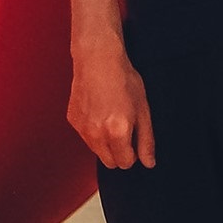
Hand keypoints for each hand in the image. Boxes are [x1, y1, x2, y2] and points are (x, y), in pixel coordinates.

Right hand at [69, 38, 155, 168]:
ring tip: (112, 118)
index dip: (134, 154)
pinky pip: (86, 137)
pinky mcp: (73, 121)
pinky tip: (99, 111)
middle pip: (110, 162)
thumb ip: (146, 140)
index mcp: (117, 132)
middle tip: (125, 131)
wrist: (99, 60)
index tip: (135, 140)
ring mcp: (82, 129)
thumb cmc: (123, 80)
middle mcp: (96, 134)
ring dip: (106, 143)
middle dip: (120, 153)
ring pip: (97, 151)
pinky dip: (94, 131)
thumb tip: (149, 163)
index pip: (125, 163)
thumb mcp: (143, 110)